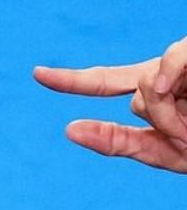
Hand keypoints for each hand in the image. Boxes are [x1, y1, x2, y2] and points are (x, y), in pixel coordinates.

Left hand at [34, 35, 186, 171]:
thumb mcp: (165, 152)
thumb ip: (120, 141)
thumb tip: (69, 129)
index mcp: (153, 90)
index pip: (105, 82)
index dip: (72, 80)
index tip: (37, 73)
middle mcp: (164, 71)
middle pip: (134, 96)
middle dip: (161, 121)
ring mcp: (180, 62)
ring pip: (148, 84)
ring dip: (171, 115)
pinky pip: (172, 57)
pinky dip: (172, 73)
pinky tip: (170, 86)